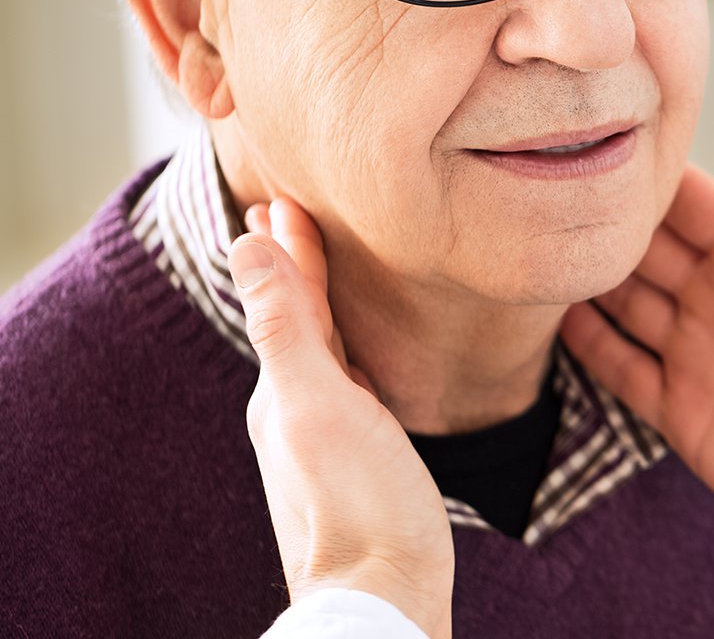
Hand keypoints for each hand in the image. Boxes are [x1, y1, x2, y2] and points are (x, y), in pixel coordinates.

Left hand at [229, 199, 453, 638]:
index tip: (283, 199)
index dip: (289, 246)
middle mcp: (297, 406)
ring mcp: (326, 433)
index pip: (286, 297)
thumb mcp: (317, 402)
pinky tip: (357, 351)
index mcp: (284, 387)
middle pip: (297, 317)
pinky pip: (346, 379)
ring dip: (315, 299)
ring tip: (317, 265)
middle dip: (293, 264)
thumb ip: (285, 324)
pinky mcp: (358, 455)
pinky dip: (345, 344)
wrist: (384, 596)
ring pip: (320, 347)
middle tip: (287, 216)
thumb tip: (246, 245)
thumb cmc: (359, 501)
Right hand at [560, 90, 713, 582]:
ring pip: (625, 303)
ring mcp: (697, 354)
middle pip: (646, 248)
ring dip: (588, 278)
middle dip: (605, 223)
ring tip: (539, 247)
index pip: (690, 201)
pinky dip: (589, 345)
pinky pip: (622, 369)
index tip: (598, 139)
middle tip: (546, 191)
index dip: (648, 175)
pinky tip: (554, 318)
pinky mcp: (682, 410)